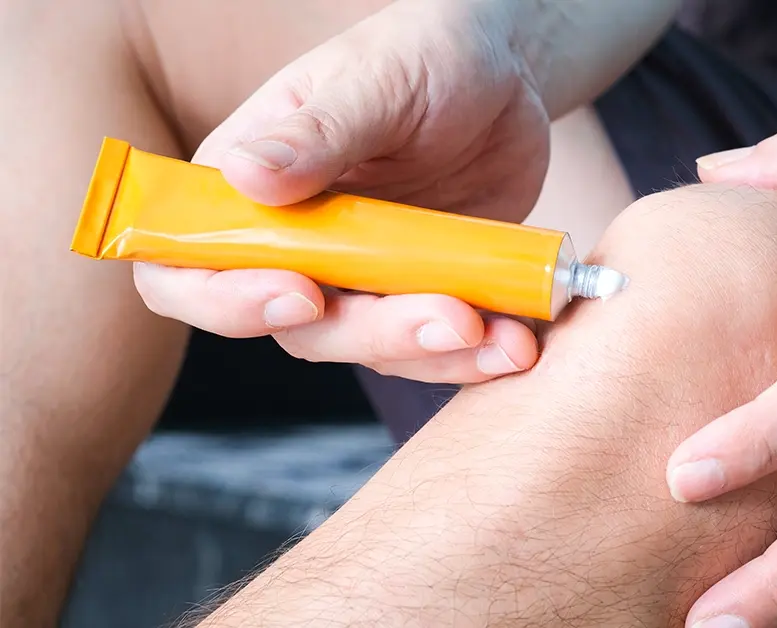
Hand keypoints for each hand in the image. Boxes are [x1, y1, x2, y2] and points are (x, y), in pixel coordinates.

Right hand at [134, 0, 547, 382]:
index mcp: (250, 187)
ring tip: (504, 340)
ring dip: (438, 354)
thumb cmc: (424, 52)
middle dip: (372, 334)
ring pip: (374, 347)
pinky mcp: (422, 293)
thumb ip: (318, 132)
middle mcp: (296, 244)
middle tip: (451, 317)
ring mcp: (362, 275)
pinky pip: (436, 345)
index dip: (223, 300)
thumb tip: (244, 175)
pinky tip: (517, 343)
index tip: (300, 293)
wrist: (504, 74)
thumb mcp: (375, 78)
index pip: (185, 263)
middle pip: (298, 326)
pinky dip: (477, 354)